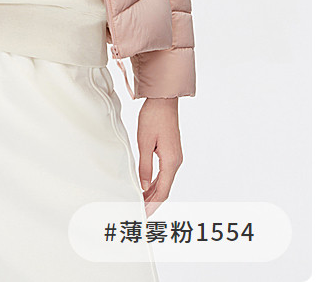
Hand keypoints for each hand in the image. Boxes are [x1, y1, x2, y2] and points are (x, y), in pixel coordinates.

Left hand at [136, 97, 182, 217]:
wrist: (163, 100)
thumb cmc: (153, 118)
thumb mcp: (144, 142)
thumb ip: (145, 166)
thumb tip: (143, 186)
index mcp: (171, 162)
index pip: (162, 191)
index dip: (151, 205)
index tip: (142, 215)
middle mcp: (176, 162)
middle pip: (164, 189)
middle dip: (152, 202)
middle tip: (139, 213)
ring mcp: (175, 157)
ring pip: (164, 182)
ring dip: (153, 193)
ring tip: (140, 202)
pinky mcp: (171, 152)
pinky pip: (164, 173)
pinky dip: (155, 182)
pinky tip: (146, 186)